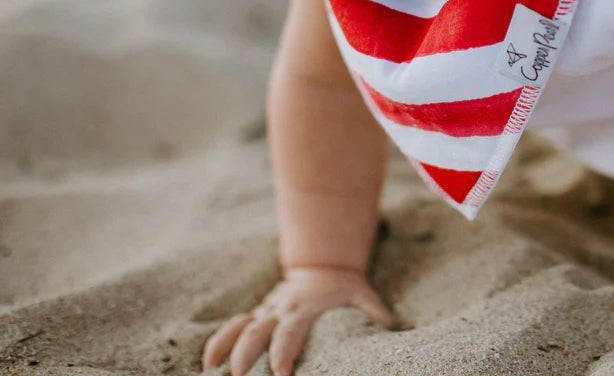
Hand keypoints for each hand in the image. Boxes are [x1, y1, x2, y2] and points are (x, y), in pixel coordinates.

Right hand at [201, 266, 392, 375]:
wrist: (324, 265)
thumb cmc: (345, 286)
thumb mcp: (361, 293)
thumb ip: (373, 309)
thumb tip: (389, 325)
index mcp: (304, 308)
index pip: (291, 332)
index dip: (284, 351)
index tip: (281, 373)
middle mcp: (281, 309)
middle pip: (259, 332)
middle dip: (248, 355)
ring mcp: (267, 310)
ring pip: (242, 328)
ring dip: (227, 348)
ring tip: (214, 372)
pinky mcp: (258, 312)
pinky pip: (234, 325)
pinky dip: (219, 341)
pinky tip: (208, 361)